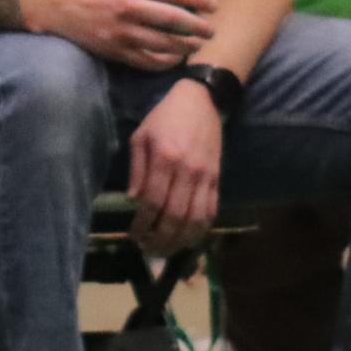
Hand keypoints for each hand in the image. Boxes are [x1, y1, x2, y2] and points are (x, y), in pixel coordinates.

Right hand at [23, 0, 215, 69]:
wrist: (59, 4)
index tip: (213, 7)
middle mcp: (128, 5)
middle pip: (173, 18)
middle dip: (197, 26)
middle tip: (211, 31)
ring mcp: (121, 30)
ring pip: (162, 42)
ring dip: (185, 46)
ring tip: (198, 45)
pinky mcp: (114, 50)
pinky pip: (146, 60)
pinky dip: (164, 62)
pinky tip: (175, 59)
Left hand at [128, 81, 222, 254]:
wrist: (202, 100)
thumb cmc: (165, 116)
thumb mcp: (141, 135)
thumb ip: (137, 168)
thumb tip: (134, 200)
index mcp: (164, 157)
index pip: (153, 201)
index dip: (142, 223)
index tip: (133, 235)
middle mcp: (187, 170)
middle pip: (175, 215)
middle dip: (160, 238)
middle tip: (147, 249)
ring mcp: (205, 176)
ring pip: (195, 219)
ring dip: (180, 240)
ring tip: (166, 249)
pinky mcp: (217, 178)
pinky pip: (212, 210)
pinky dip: (201, 229)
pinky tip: (188, 238)